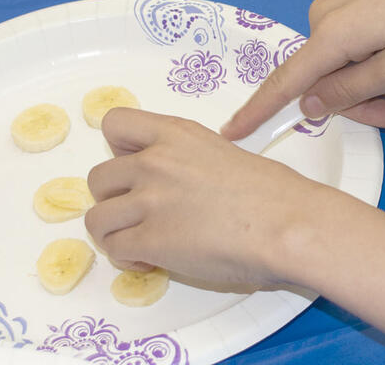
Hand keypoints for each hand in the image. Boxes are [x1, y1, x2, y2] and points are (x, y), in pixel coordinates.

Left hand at [85, 107, 316, 289]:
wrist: (287, 224)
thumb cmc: (273, 193)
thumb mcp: (225, 152)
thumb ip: (186, 160)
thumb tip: (175, 184)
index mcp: (177, 134)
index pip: (114, 124)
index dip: (119, 149)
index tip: (135, 166)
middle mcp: (156, 162)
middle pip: (98, 178)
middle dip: (115, 199)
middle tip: (143, 213)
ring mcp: (150, 201)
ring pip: (96, 218)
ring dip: (115, 232)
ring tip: (142, 241)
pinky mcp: (150, 240)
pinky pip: (113, 249)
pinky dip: (127, 258)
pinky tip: (152, 259)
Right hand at [221, 0, 384, 139]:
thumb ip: (349, 92)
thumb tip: (306, 104)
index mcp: (330, 35)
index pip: (285, 82)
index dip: (258, 111)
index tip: (229, 135)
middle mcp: (324, 17)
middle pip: (329, 81)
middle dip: (373, 100)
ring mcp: (338, 7)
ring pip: (349, 67)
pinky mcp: (353, 3)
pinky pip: (358, 47)